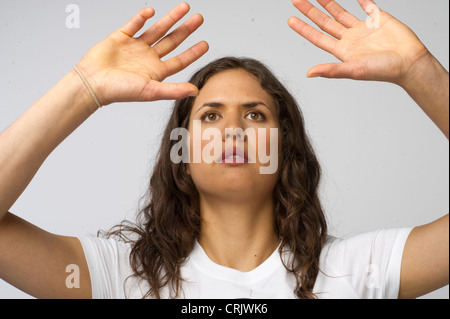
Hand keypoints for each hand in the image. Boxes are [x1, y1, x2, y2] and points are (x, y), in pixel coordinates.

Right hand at [76, 3, 208, 105]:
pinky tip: (152, 11)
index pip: (180, 60)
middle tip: (199, 18)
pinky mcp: (120, 38)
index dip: (193, 52)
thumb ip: (174, 90)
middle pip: (172, 41)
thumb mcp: (151, 91)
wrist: (92, 83)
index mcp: (156, 72)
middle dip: (186, 29)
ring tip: (184, 7)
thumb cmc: (120, 91)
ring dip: (170, 19)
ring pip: (157, 30)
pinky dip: (142, 17)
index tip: (205, 43)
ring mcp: (135, 47)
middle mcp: (148, 58)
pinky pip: (134, 24)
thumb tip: (195, 91)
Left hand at [288, 0, 430, 84]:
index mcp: (342, 51)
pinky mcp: (378, 19)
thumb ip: (331, 70)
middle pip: (325, 22)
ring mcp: (363, 29)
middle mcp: (350, 39)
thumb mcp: (354, 70)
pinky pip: (365, 5)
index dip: (304, 29)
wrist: (409, 62)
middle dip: (310, 11)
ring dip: (328, 2)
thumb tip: (309, 73)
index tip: (290, 20)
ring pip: (340, 12)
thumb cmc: (383, 70)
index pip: (318, 37)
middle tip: (297, 0)